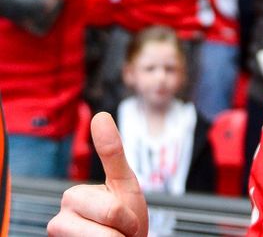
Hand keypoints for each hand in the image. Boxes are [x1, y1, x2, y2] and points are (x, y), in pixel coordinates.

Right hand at [48, 113, 147, 236]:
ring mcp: (59, 233)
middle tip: (120, 229)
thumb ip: (112, 152)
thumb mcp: (124, 182)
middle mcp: (60, 216)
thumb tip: (100, 114)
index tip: (123, 220)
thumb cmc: (124, 218)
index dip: (127, 217)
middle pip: (110, 217)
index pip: (112, 209)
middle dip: (124, 226)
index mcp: (73, 195)